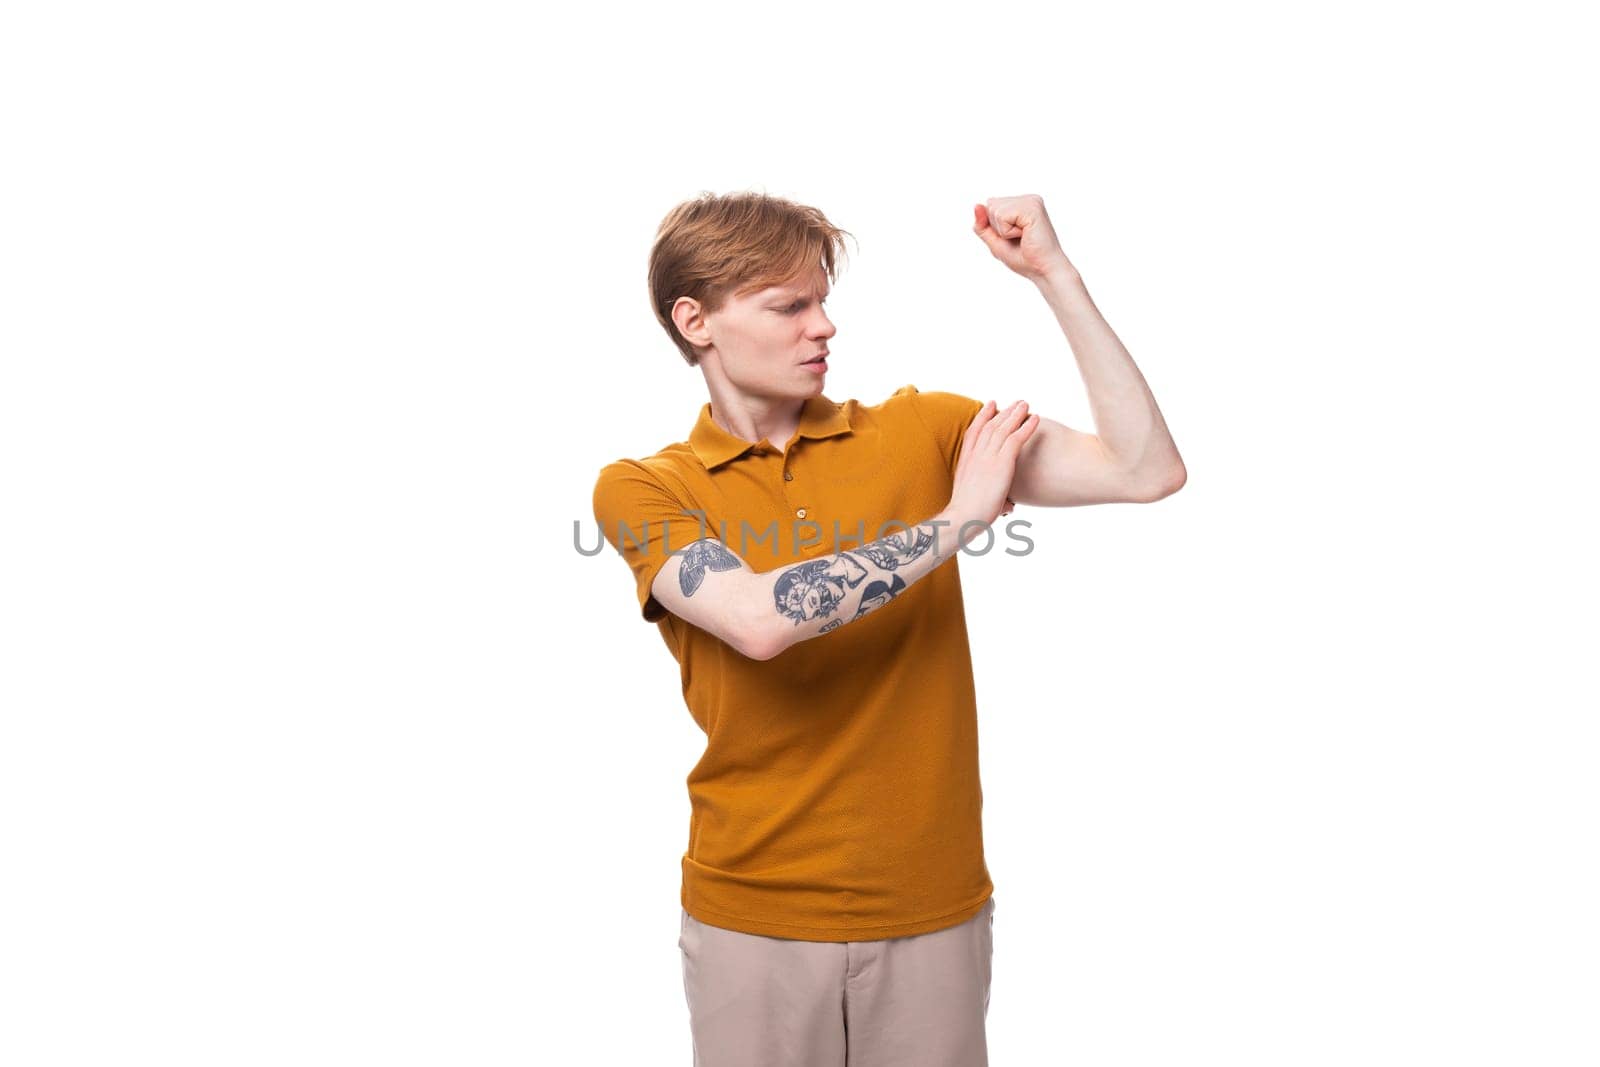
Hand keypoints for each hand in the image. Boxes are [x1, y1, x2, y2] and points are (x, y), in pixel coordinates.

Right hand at [946, 400, 1039, 542]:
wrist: (962, 517)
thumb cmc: (967, 515)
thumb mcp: (973, 499)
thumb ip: (990, 496)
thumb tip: (1007, 506)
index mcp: (966, 460)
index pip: (974, 431)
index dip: (983, 416)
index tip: (991, 404)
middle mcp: (976, 454)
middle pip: (991, 425)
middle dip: (1004, 411)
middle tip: (1016, 402)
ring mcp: (988, 457)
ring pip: (1004, 428)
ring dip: (1017, 414)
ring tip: (1027, 404)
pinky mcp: (1001, 463)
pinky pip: (1016, 439)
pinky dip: (1027, 427)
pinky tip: (1036, 418)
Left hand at [972, 194, 1075, 281]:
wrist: (1043, 270)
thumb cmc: (1024, 259)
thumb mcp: (995, 242)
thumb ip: (982, 225)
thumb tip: (976, 205)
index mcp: (1021, 204)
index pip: (990, 205)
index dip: (995, 227)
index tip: (1015, 237)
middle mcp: (1027, 199)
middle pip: (990, 205)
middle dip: (998, 228)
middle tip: (1019, 238)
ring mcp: (1031, 201)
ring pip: (994, 210)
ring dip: (1003, 231)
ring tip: (1023, 237)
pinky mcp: (1032, 207)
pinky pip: (1002, 216)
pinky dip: (1007, 232)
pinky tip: (1025, 235)